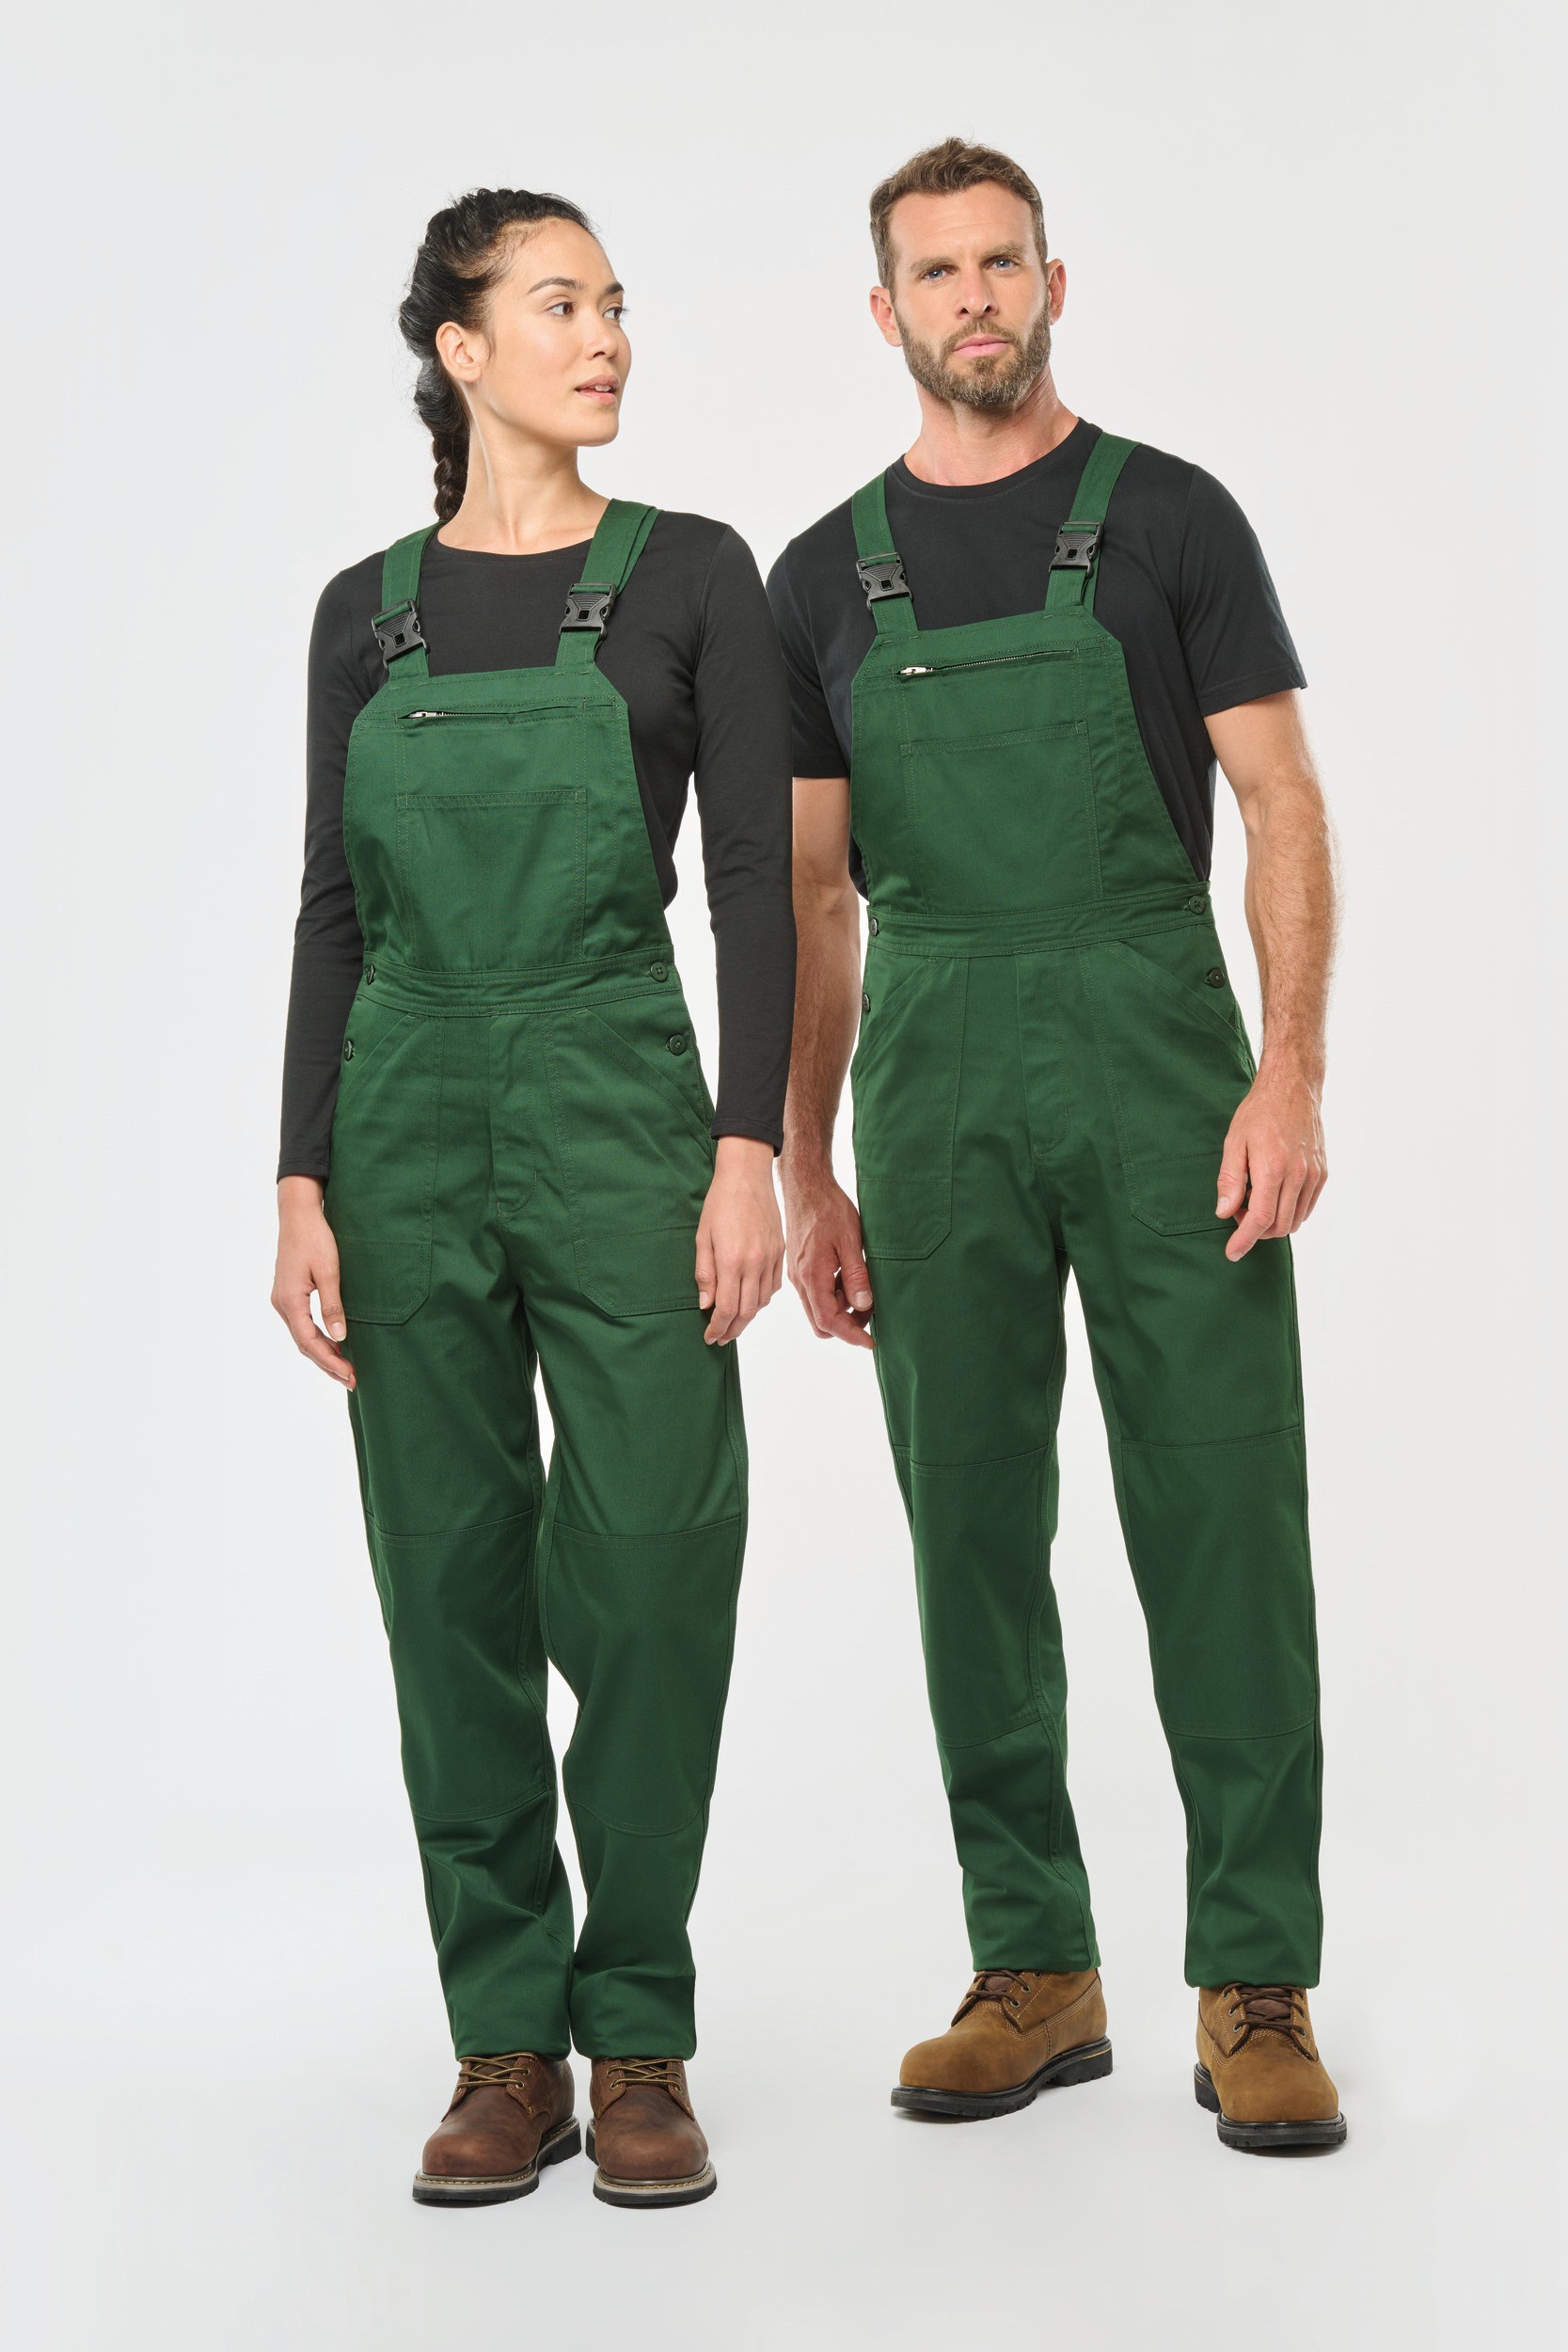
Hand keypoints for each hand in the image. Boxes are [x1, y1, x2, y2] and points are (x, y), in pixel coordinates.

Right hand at [272, 1176, 354, 1386]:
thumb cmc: (315, 1238)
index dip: (330, 1361)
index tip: (350, 1375)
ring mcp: (283, 1300)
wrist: (298, 1214)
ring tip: (345, 1370)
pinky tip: (334, 1346)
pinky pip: (302, 1325)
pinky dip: (317, 1339)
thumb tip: (340, 1337)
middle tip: (352, 1381)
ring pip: (303, 1337)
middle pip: (305, 1344)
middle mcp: (281, 1304)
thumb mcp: (329, 1271)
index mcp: (290, 1301)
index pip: (310, 1342)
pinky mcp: (288, 1294)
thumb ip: (333, 1304)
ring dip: (323, 1354)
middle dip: (328, 1364)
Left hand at [695, 1138, 784, 1345]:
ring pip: (762, 1301)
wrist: (747, 1175)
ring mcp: (771, 1258)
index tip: (709, 1337)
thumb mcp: (703, 1237)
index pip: (727, 1308)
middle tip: (721, 1338)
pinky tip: (751, 1299)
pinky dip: (762, 1299)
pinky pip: (774, 1285)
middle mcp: (754, 1263)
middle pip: (747, 1311)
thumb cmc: (719, 1203)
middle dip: (732, 1330)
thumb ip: (704, 1273)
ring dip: (748, 1317)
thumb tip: (705, 1305)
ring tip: (734, 1322)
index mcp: (731, 1261)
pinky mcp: (780, 1251)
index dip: (717, 1328)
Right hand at [781, 1155, 873, 1349]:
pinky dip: (835, 1293)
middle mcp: (801, 1280)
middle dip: (846, 1325)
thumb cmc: (828, 1209)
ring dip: (842, 1307)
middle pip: (821, 1321)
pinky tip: (851, 1276)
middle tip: (871, 1314)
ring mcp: (798, 1274)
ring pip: (819, 1307)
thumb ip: (856, 1276)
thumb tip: (863, 1306)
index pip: (829, 1320)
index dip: (851, 1335)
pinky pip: (817, 1292)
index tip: (870, 1342)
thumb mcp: (850, 1241)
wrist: (806, 1186)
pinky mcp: (801, 1267)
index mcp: (812, 1276)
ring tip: (865, 1289)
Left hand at [1217, 1060, 1327, 1261]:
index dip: (1245, 1240)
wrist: (1293, 1088)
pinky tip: (1273, 1195)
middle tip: (1239, 1210)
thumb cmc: (1259, 1113)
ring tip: (1254, 1199)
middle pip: (1278, 1226)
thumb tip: (1224, 1212)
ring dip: (1272, 1223)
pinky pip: (1306, 1207)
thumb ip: (1229, 1180)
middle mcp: (1298, 1175)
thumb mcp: (1234, 1142)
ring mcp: (1314, 1175)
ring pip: (1294, 1220)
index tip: (1232, 1253)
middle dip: (1255, 1230)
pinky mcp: (1322, 1173)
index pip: (1261, 1219)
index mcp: (1273, 1168)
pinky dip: (1288, 1212)